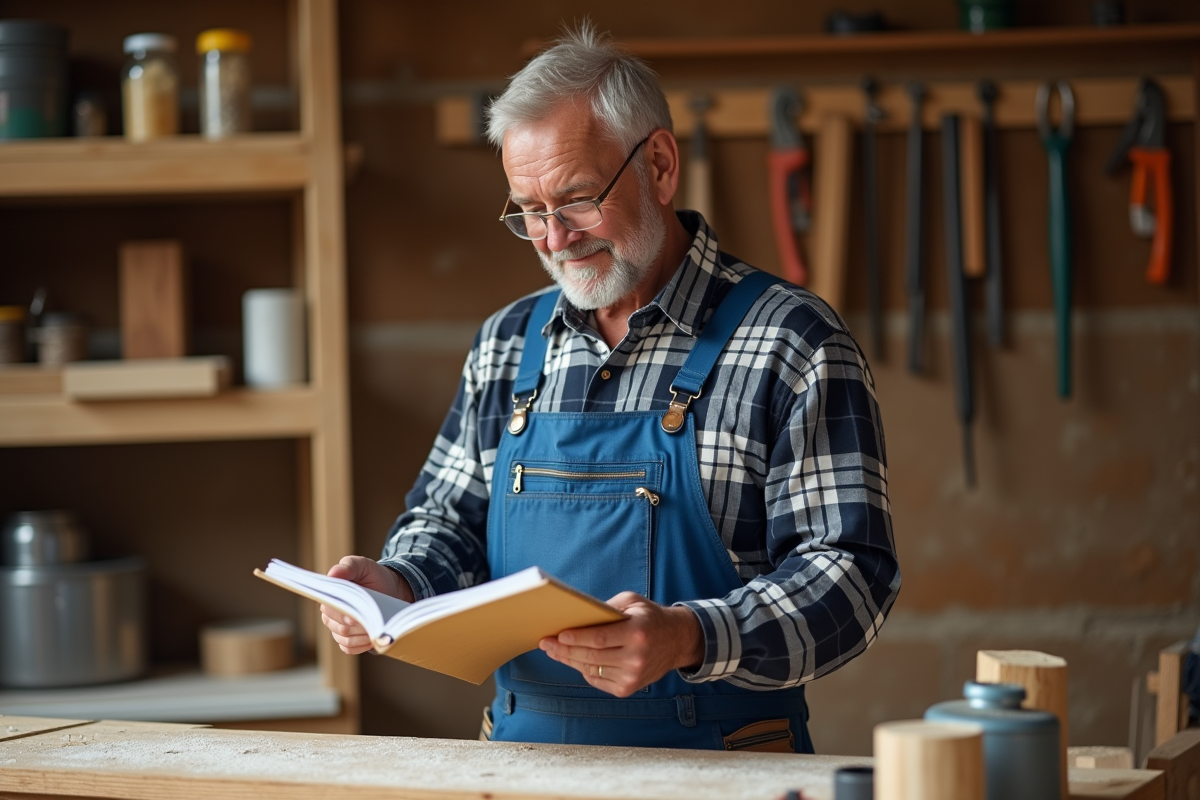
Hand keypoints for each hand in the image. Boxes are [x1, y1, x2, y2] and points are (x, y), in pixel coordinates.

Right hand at [320, 555, 413, 654]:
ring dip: (360, 636)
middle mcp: (331, 613)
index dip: (340, 613)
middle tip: (371, 620)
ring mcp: (339, 628)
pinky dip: (360, 646)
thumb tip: (333, 574)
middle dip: (355, 625)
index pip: (328, 608)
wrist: (391, 590)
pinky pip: (348, 648)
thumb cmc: (374, 576)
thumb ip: (349, 566)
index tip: (353, 616)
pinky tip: (372, 639)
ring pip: (343, 638)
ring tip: (376, 629)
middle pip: (337, 626)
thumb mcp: (364, 565)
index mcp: (330, 595)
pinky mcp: (349, 639)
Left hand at [538, 591, 703, 697]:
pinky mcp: (627, 689)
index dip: (576, 638)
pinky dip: (583, 669)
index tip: (558, 635)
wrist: (677, 641)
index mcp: (638, 633)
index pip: (600, 638)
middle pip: (591, 656)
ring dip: (569, 660)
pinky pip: (597, 679)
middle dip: (564, 650)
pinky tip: (574, 660)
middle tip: (546, 643)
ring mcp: (632, 677)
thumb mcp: (633, 602)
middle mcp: (636, 658)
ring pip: (591, 669)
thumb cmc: (650, 618)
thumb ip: (607, 608)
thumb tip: (577, 615)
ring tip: (554, 651)